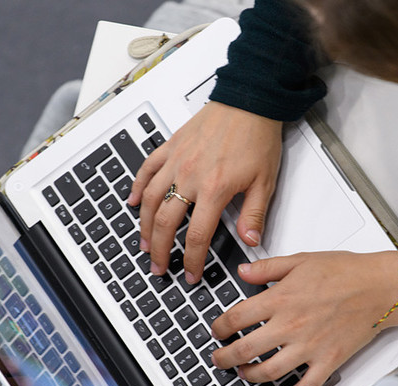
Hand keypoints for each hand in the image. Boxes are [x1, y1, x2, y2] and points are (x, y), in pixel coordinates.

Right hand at [128, 101, 281, 282]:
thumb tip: (250, 241)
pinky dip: (138, 187)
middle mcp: (190, 176)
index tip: (192, 273)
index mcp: (215, 189)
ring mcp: (176, 161)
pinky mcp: (171, 146)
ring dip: (144, 226)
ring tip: (145, 244)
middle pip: (166, 223)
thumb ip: (254, 215)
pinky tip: (134, 201)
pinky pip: (147, 169)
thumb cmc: (257, 135)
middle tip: (159, 267)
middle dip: (161, 251)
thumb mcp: (264, 181)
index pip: (197, 236)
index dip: (193, 260)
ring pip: (151, 200)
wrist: (249, 99)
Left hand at [210, 250, 397, 385]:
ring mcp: (309, 347)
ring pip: (269, 371)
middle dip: (225, 357)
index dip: (220, 327)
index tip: (217, 331)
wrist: (381, 287)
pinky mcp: (328, 361)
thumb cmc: (347, 271)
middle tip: (218, 359)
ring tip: (242, 374)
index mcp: (281, 298)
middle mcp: (291, 325)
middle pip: (245, 349)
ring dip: (249, 376)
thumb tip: (243, 271)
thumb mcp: (301, 260)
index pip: (237, 318)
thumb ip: (268, 268)